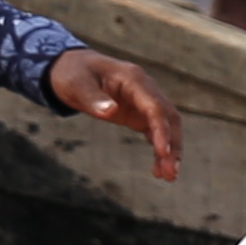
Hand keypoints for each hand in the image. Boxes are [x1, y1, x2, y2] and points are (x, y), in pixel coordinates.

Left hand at [50, 49, 187, 181]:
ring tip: (167, 177)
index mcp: (134, 79)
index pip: (155, 106)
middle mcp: (146, 90)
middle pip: (169, 118)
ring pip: (166, 127)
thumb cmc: (73, 74)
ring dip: (170, 151)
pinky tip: (158, 169)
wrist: (72, 67)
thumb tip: (110, 112)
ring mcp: (144, 102)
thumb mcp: (77, 84)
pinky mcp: (139, 114)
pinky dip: (159, 150)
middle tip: (171, 173)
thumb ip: (94, 98)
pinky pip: (155, 132)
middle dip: (173, 145)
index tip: (163, 152)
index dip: (161, 129)